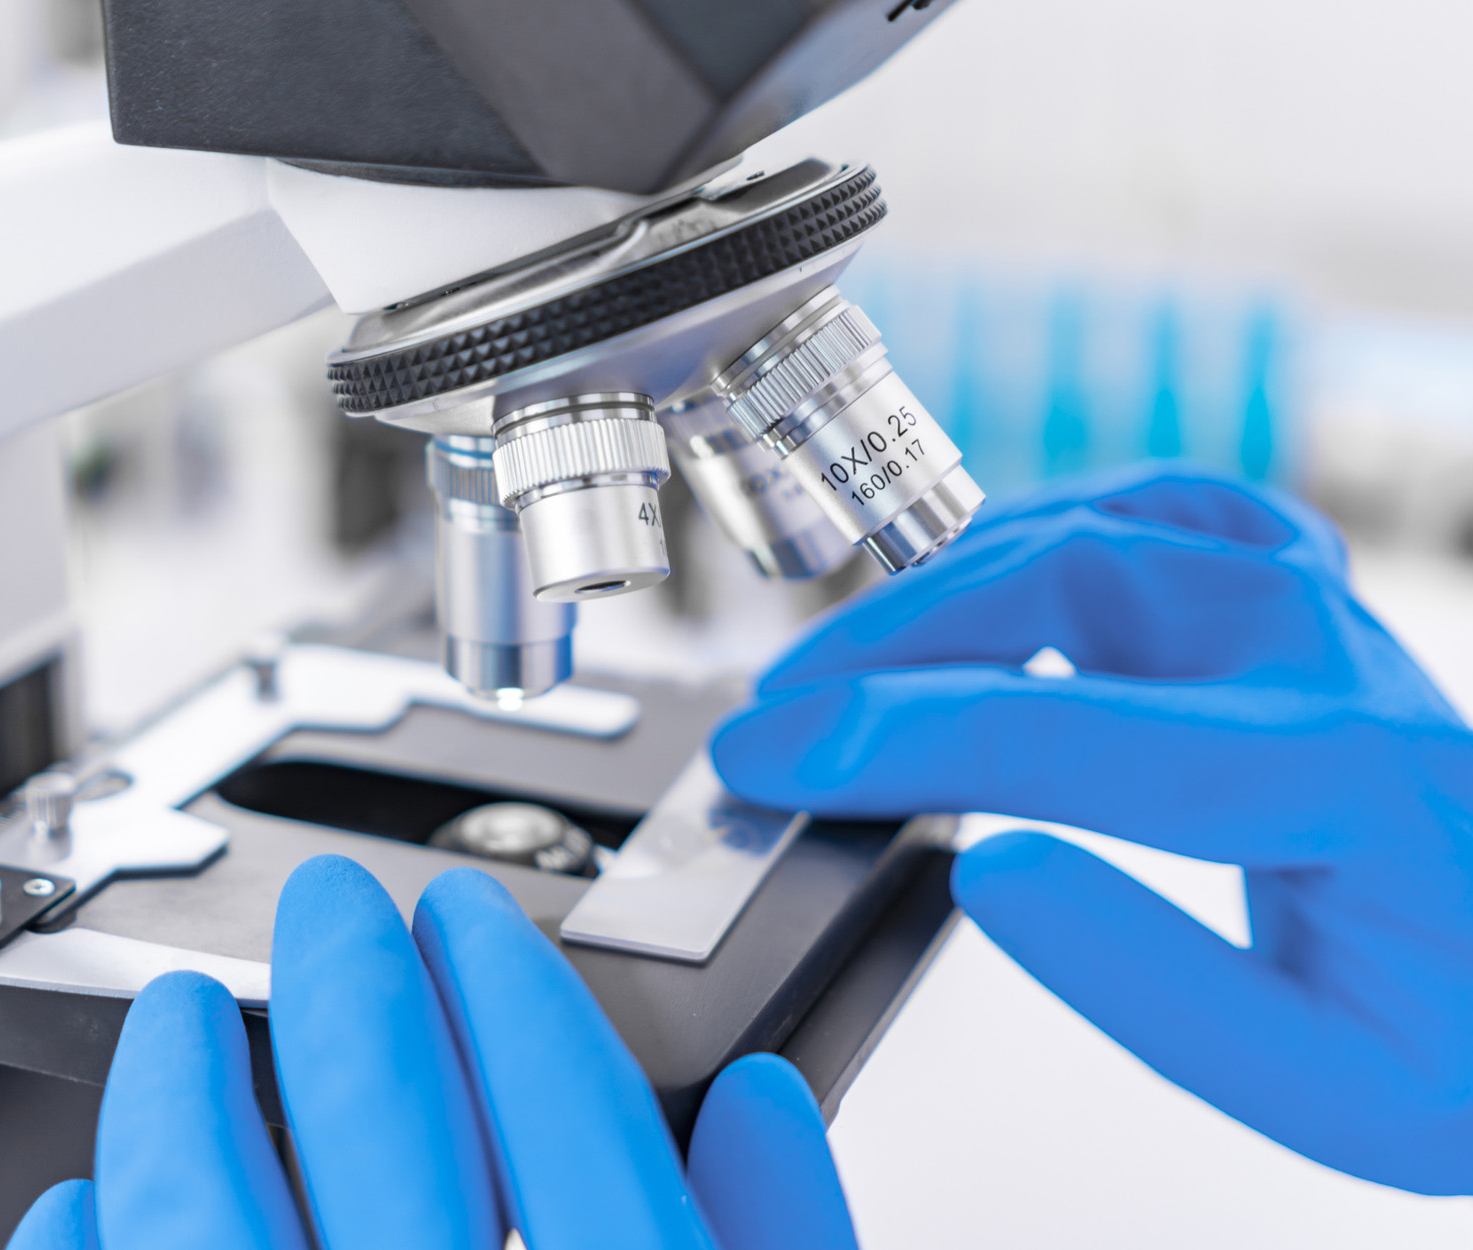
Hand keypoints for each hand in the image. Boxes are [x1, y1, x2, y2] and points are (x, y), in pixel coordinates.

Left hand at [7, 857, 860, 1248]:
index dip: (517, 987)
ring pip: (220, 1226)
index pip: (575, 1121)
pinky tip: (82, 1196)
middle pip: (394, 1133)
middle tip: (334, 907)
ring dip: (190, 1096)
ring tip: (183, 1022)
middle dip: (356, 983)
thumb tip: (766, 1104)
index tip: (479, 917)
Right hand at [713, 464, 1472, 1194]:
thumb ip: (1154, 986)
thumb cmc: (1461, 1033)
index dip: (892, 739)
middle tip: (780, 718)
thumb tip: (988, 867)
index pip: (1067, 733)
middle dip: (887, 646)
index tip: (774, 761)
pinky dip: (1039, 526)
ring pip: (1091, 527)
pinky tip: (976, 572)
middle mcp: (1327, 658)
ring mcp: (1315, 605)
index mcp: (1345, 782)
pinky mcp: (1297, 594)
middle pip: (1064, 583)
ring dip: (941, 587)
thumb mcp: (1332, 1091)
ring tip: (843, 666)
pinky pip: (1153, 507)